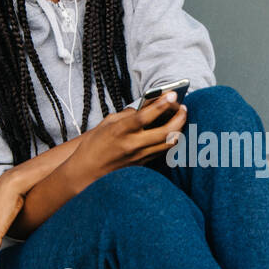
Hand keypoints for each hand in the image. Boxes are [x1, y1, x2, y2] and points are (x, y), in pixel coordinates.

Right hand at [67, 91, 187, 190]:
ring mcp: (139, 157)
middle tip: (183, 107)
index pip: (145, 117)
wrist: (86, 173)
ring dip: (179, 129)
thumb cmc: (94, 146)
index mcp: (120, 131)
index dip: (161, 105)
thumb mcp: (106, 124)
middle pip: (165, 132)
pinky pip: (163, 151)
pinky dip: (170, 139)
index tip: (173, 95)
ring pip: (169, 144)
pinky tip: (172, 131)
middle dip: (179, 118)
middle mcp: (132, 145)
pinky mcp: (143, 165)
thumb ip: (127, 115)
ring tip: (181, 117)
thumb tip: (146, 106)